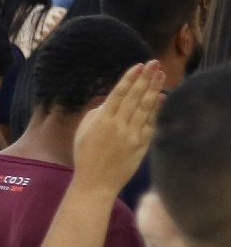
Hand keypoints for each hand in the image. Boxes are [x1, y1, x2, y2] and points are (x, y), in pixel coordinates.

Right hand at [71, 61, 164, 194]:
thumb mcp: (83, 132)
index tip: (138, 66)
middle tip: (154, 64)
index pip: (118, 94)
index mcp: (101, 120)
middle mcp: (118, 125)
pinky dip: (157, 110)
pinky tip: (162, 98)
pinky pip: (151, 124)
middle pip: (134, 97)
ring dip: (154, 90)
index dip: (129, 79)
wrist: (96, 182)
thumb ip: (96, 114)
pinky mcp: (141, 145)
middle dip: (145, 79)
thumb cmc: (85, 156)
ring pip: (145, 108)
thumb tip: (109, 102)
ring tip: (161, 75)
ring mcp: (131, 135)